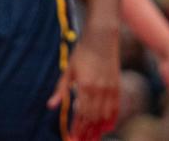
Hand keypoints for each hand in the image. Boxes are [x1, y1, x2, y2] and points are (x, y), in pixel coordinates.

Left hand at [49, 26, 118, 140]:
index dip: (77, 128)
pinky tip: (107, 128)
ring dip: (99, 129)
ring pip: (105, 116)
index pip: (81, 114)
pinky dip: (112, 120)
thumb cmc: (82, 52)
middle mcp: (99, 90)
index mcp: (85, 86)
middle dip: (87, 132)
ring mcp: (110, 89)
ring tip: (93, 139)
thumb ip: (61, 89)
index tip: (73, 138)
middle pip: (93, 118)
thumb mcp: (68, 70)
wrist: (102, 37)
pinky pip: (116, 108)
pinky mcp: (117, 86)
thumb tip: (51, 106)